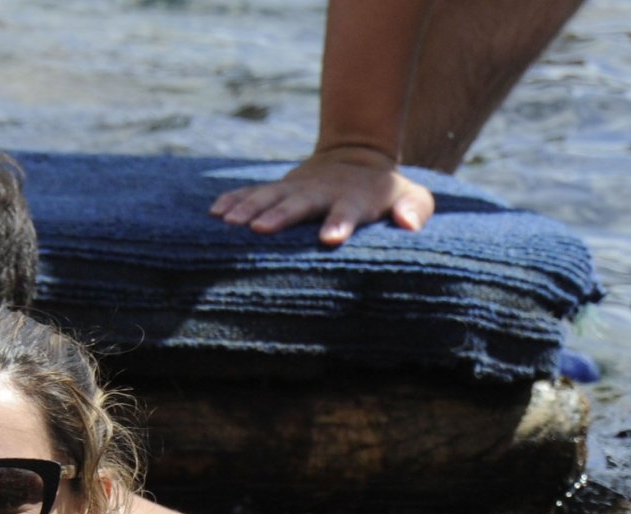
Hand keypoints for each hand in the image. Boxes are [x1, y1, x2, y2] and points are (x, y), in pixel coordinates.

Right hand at [209, 145, 435, 244]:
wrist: (354, 157)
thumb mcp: (408, 194)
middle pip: (298, 204)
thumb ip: (415, 208)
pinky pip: (251, 193)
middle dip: (279, 215)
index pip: (346, 211)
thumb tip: (409, 224)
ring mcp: (295, 189)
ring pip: (269, 197)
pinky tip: (215, 212)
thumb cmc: (383, 190)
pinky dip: (233, 199)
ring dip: (248, 208)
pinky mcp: (278, 190)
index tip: (329, 239)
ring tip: (228, 222)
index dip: (339, 223)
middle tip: (260, 230)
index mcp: (352, 198)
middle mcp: (319, 193)